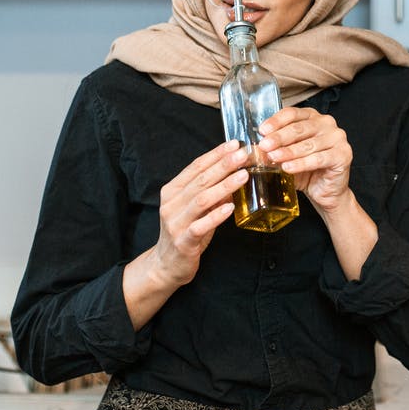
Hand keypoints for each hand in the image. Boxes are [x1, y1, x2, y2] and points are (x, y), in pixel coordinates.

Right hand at [151, 141, 248, 286]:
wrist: (166, 265)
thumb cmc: (185, 233)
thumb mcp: (196, 209)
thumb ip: (211, 192)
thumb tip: (236, 174)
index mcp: (172, 191)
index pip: (195, 167)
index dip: (216, 154)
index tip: (234, 144)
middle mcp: (170, 203)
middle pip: (200, 180)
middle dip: (223, 165)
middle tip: (243, 154)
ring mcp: (175, 222)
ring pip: (201, 200)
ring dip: (224, 186)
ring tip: (243, 176)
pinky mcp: (183, 241)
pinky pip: (200, 226)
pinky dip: (216, 216)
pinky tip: (230, 207)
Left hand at [258, 107, 352, 213]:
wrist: (325, 191)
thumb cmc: (306, 171)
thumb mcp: (286, 156)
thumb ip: (273, 150)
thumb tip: (253, 150)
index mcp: (312, 117)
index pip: (292, 113)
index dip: (276, 121)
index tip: (262, 131)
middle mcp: (326, 123)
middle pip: (299, 128)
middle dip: (279, 138)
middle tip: (264, 146)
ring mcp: (337, 138)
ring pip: (308, 144)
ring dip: (288, 152)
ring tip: (273, 158)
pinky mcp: (343, 154)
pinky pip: (318, 159)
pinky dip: (301, 164)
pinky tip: (288, 168)